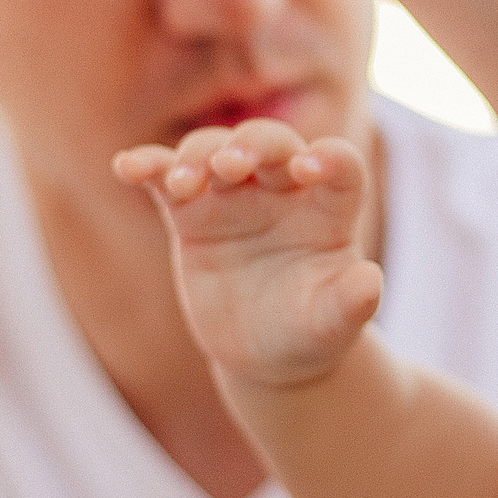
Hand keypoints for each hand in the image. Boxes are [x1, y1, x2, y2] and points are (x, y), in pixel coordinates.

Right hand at [114, 119, 382, 387]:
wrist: (266, 352)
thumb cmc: (310, 331)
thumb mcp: (333, 325)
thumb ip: (351, 304)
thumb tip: (371, 283)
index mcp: (329, 208)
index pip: (339, 165)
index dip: (330, 158)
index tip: (311, 168)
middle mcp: (283, 189)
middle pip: (270, 144)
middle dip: (251, 147)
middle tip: (231, 166)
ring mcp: (235, 197)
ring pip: (214, 151)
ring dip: (198, 157)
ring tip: (183, 183)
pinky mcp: (192, 213)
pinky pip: (168, 179)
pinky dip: (148, 167)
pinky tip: (127, 166)